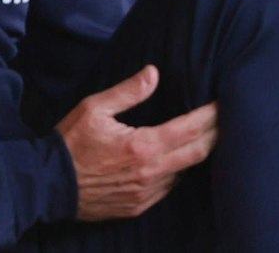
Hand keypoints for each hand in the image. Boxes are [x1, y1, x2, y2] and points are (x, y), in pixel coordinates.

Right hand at [57, 66, 217, 221]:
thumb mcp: (94, 108)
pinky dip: (175, 171)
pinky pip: (168, 187)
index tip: (224, 103)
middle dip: (216, 135)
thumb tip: (153, 73)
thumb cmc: (71, 142)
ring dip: (195, 154)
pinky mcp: (140, 206)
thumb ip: (127, 91)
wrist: (51, 184)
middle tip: (227, 119)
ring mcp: (147, 193)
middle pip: (197, 153)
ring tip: (204, 137)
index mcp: (142, 146)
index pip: (190, 130)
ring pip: (184, 172)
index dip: (210, 116)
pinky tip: (174, 159)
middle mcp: (151, 173)